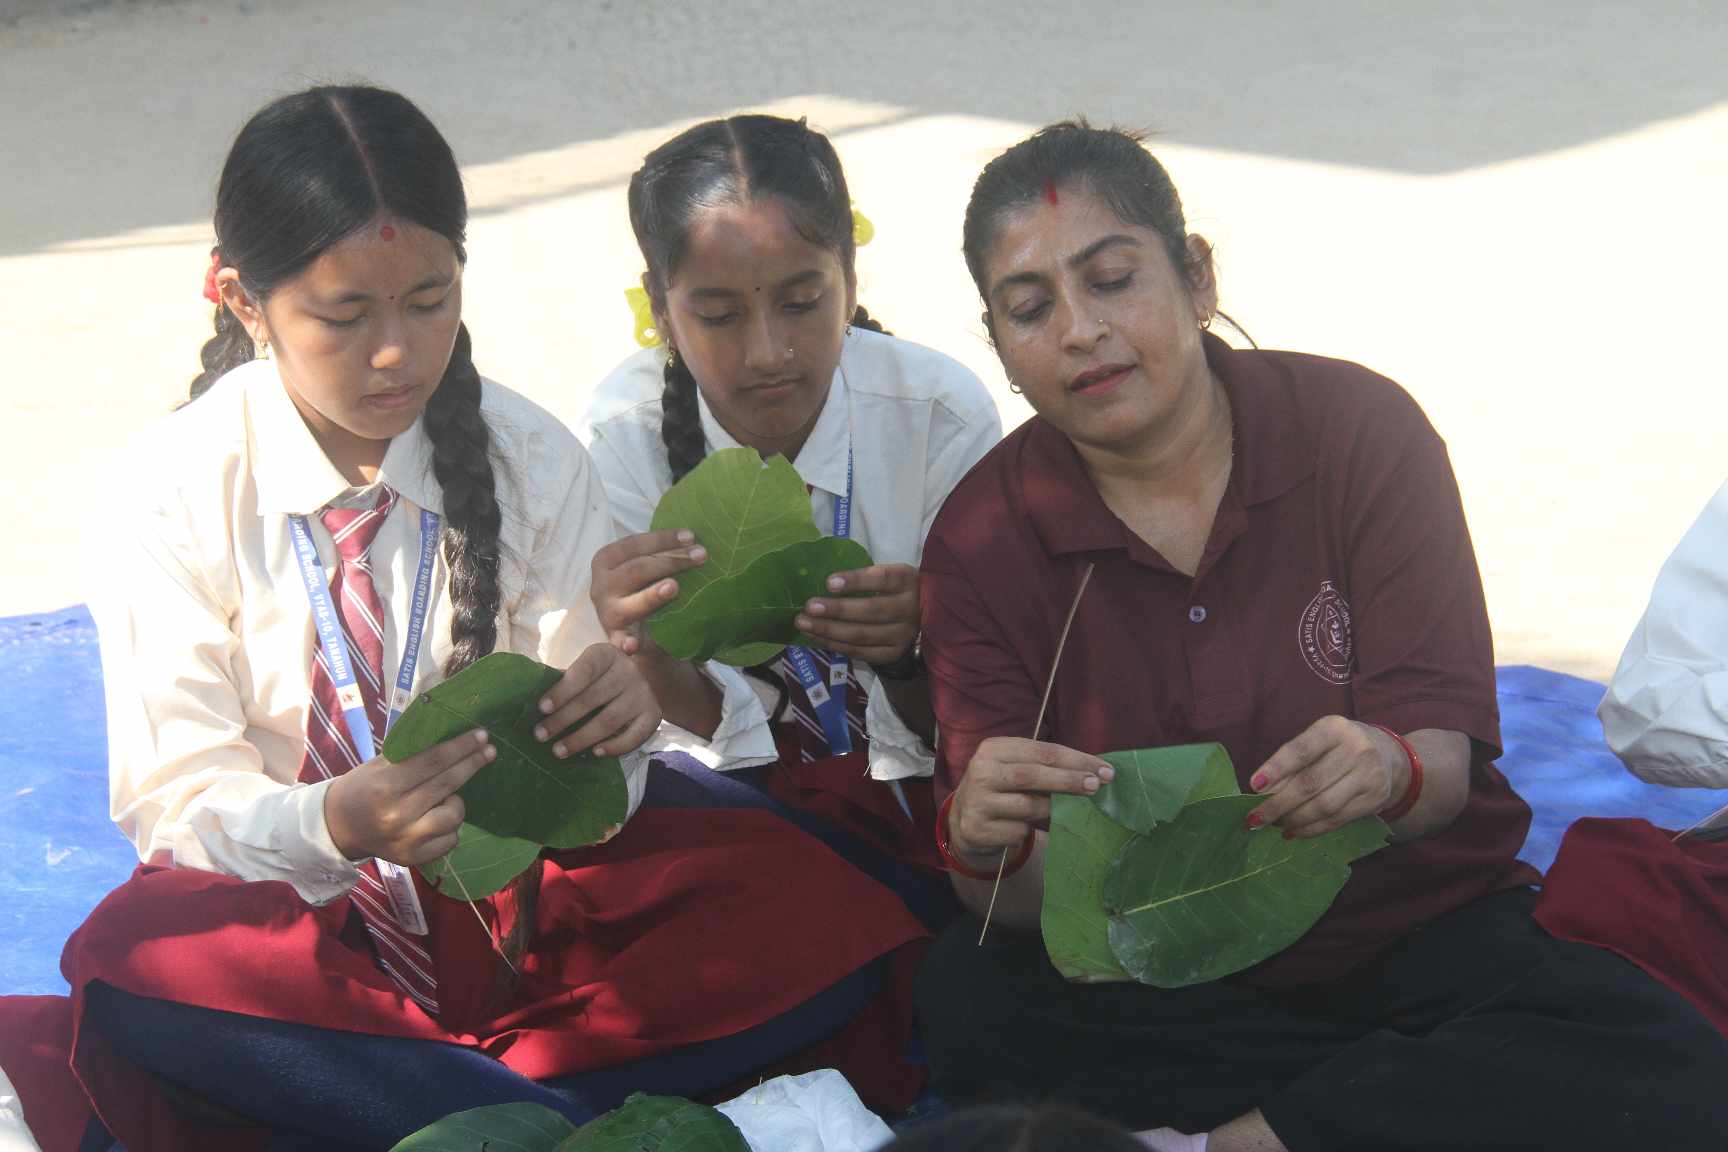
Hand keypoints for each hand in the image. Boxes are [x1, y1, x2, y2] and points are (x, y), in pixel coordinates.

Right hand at [325, 729, 494, 866]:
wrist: (340, 827)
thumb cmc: (363, 788)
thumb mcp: (380, 764)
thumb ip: (413, 754)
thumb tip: (454, 736)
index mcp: (385, 785)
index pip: (433, 761)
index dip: (460, 747)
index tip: (481, 735)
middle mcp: (397, 814)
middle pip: (447, 783)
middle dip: (472, 763)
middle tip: (489, 750)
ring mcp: (406, 840)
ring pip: (454, 815)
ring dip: (457, 801)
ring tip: (445, 796)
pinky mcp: (414, 858)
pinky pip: (451, 839)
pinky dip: (451, 826)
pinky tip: (439, 817)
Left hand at [533, 641, 662, 758]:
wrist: (641, 679)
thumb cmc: (599, 677)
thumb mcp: (585, 668)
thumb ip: (565, 680)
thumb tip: (531, 696)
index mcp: (606, 654)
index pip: (582, 672)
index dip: (561, 690)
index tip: (541, 708)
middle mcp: (628, 670)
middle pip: (592, 698)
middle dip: (563, 720)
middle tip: (540, 736)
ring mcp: (643, 693)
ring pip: (609, 720)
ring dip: (581, 738)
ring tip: (558, 750)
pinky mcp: (653, 714)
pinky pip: (634, 736)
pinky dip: (614, 747)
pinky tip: (594, 752)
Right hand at [590, 530, 707, 654]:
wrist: (633, 627)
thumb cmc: (642, 586)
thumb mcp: (645, 566)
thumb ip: (661, 553)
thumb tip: (696, 541)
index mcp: (606, 560)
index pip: (635, 544)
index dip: (663, 538)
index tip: (692, 536)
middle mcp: (602, 585)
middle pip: (638, 569)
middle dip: (671, 560)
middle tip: (702, 555)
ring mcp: (608, 613)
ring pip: (632, 602)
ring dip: (653, 595)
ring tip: (673, 588)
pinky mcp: (616, 638)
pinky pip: (621, 641)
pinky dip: (626, 643)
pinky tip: (633, 645)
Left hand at [795, 563, 919, 666]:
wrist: (924, 617)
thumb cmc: (895, 589)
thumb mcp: (889, 575)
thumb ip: (865, 576)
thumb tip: (824, 582)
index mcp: (907, 581)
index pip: (882, 579)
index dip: (856, 581)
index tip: (828, 582)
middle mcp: (909, 609)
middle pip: (872, 611)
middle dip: (837, 609)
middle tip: (809, 606)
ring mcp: (902, 635)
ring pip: (863, 635)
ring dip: (829, 630)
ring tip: (804, 623)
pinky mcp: (892, 653)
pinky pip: (860, 652)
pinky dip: (835, 645)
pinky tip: (815, 637)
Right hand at [948, 737, 1113, 867]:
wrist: (965, 819)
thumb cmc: (1005, 788)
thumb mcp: (1018, 768)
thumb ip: (1048, 767)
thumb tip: (1096, 773)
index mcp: (993, 748)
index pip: (1042, 751)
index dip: (1076, 759)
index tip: (1105, 770)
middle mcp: (980, 771)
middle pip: (1032, 774)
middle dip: (1069, 780)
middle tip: (1097, 786)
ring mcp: (975, 801)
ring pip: (1028, 806)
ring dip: (1048, 810)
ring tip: (1052, 811)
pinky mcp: (976, 829)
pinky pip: (1018, 832)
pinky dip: (1026, 831)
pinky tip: (1018, 828)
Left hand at [1245, 716, 1405, 838]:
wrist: (1388, 755)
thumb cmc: (1338, 747)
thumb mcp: (1317, 742)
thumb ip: (1292, 763)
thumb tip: (1262, 794)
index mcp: (1334, 728)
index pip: (1300, 750)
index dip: (1276, 768)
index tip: (1254, 786)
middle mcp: (1356, 749)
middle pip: (1310, 783)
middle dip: (1278, 804)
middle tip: (1255, 818)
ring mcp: (1369, 775)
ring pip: (1324, 806)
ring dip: (1294, 819)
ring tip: (1274, 825)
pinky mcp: (1375, 799)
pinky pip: (1337, 819)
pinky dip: (1311, 829)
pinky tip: (1294, 831)